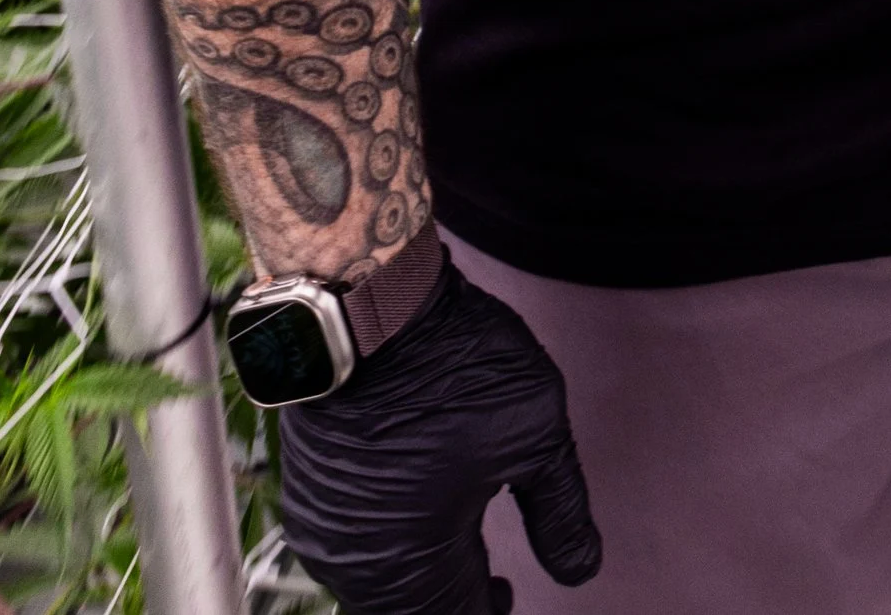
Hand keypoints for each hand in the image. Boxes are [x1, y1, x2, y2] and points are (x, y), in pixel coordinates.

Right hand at [275, 259, 602, 614]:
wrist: (368, 306)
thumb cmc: (453, 363)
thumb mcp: (535, 434)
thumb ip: (560, 513)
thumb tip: (581, 569)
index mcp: (414, 565)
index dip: (490, 614)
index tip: (510, 598)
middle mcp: (358, 564)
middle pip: (410, 613)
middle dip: (454, 604)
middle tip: (494, 588)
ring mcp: (323, 530)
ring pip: (376, 586)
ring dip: (419, 579)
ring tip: (462, 548)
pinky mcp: (308, 493)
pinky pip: (351, 548)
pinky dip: (388, 545)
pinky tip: (419, 514)